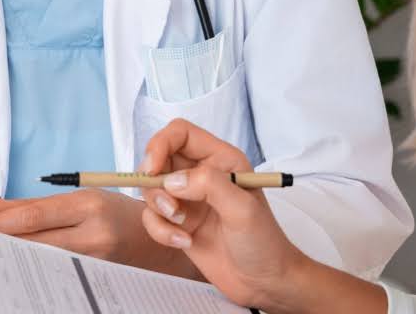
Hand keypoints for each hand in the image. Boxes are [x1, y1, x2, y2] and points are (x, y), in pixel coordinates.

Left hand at [0, 189, 198, 276]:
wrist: (163, 246)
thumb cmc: (121, 216)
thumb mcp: (84, 199)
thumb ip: (36, 204)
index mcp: (88, 205)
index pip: (33, 215)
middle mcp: (92, 233)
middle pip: (33, 240)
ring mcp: (95, 260)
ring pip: (41, 258)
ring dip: (11, 255)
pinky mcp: (96, 278)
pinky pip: (56, 272)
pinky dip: (32, 267)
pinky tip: (15, 267)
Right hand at [139, 119, 306, 309]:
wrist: (265, 282)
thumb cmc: (264, 242)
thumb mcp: (242, 209)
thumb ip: (209, 185)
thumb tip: (171, 180)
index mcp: (221, 159)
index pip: (180, 133)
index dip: (160, 144)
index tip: (152, 169)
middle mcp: (201, 174)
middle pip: (158, 159)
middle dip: (154, 183)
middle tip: (170, 207)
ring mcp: (188, 199)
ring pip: (151, 190)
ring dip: (159, 209)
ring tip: (183, 227)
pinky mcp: (178, 222)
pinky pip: (152, 217)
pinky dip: (161, 231)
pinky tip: (184, 242)